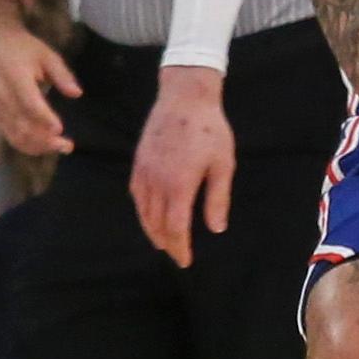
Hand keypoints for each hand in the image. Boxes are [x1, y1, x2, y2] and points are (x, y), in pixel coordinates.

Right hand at [0, 19, 80, 157]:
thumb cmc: (25, 49)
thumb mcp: (47, 55)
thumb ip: (62, 74)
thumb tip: (76, 93)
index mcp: (15, 77)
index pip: (29, 103)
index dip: (44, 118)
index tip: (60, 130)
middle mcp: (3, 95)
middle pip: (21, 124)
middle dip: (44, 140)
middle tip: (67, 146)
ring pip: (14, 133)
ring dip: (37, 146)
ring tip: (60, 148)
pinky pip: (8, 134)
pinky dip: (25, 145)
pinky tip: (43, 148)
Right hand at [131, 66, 235, 267]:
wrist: (184, 97)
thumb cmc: (210, 130)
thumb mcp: (223, 164)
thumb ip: (217, 198)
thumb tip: (216, 228)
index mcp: (179, 184)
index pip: (175, 227)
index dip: (179, 247)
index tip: (185, 261)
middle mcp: (156, 181)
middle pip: (156, 223)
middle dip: (166, 243)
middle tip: (176, 255)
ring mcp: (144, 170)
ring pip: (143, 210)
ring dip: (151, 230)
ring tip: (162, 242)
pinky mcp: (138, 161)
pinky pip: (136, 193)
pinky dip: (142, 210)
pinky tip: (149, 214)